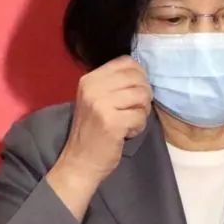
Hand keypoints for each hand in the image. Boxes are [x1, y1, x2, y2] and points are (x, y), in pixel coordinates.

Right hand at [48, 56, 151, 218]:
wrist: (79, 162)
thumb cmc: (92, 131)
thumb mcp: (96, 100)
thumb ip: (114, 84)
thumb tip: (142, 74)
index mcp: (89, 79)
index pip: (126, 62)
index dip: (139, 76)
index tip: (135, 92)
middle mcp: (93, 88)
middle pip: (137, 79)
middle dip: (143, 96)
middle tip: (134, 112)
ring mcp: (101, 104)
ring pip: (142, 96)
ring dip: (141, 113)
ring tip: (129, 123)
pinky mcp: (112, 122)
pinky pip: (140, 116)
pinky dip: (138, 127)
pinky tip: (126, 134)